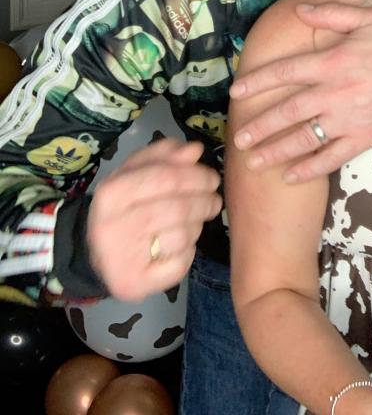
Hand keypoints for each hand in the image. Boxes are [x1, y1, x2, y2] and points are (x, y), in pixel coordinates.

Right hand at [87, 139, 221, 299]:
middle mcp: (111, 226)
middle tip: (214, 200)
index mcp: (111, 193)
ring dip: (197, 225)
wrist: (94, 255)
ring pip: (182, 235)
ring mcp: (121, 258)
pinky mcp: (133, 284)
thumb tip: (194, 150)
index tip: (212, 178)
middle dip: (204, 201)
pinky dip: (188, 253)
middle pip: (177, 207)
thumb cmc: (123, 208)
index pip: (166, 177)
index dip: (197, 176)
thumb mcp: (134, 174)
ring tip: (196, 220)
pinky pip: (178, 264)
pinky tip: (181, 246)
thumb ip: (164, 157)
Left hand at [229, 3, 371, 182]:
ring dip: (275, 150)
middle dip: (259, 125)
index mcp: (331, 62)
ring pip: (303, 139)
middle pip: (287, 111)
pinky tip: (291, 176)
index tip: (237, 92)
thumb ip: (330, 14)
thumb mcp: (365, 18)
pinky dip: (309, 169)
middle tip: (237, 138)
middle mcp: (333, 93)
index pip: (285, 72)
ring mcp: (347, 120)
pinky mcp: (363, 139)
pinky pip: (331, 158)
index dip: (258, 82)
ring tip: (253, 160)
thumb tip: (300, 11)